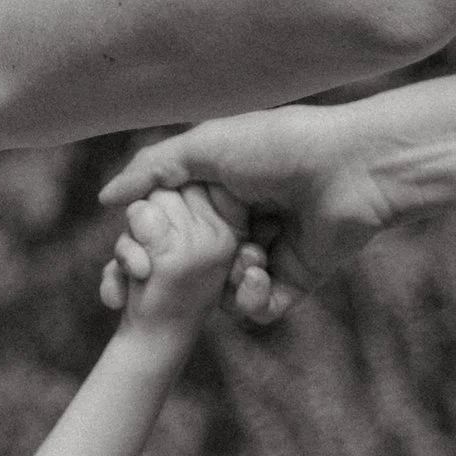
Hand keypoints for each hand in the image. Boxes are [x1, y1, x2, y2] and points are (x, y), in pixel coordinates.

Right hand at [97, 107, 398, 330]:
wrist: (350, 168)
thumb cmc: (279, 146)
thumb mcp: (207, 147)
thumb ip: (154, 170)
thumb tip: (105, 199)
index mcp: (215, 191)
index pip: (168, 230)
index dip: (147, 250)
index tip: (129, 265)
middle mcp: (237, 224)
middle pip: (190, 269)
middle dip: (176, 280)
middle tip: (167, 283)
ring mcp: (265, 254)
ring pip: (220, 294)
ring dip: (224, 283)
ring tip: (245, 258)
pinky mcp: (292, 281)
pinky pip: (256, 309)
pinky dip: (251, 299)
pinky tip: (259, 274)